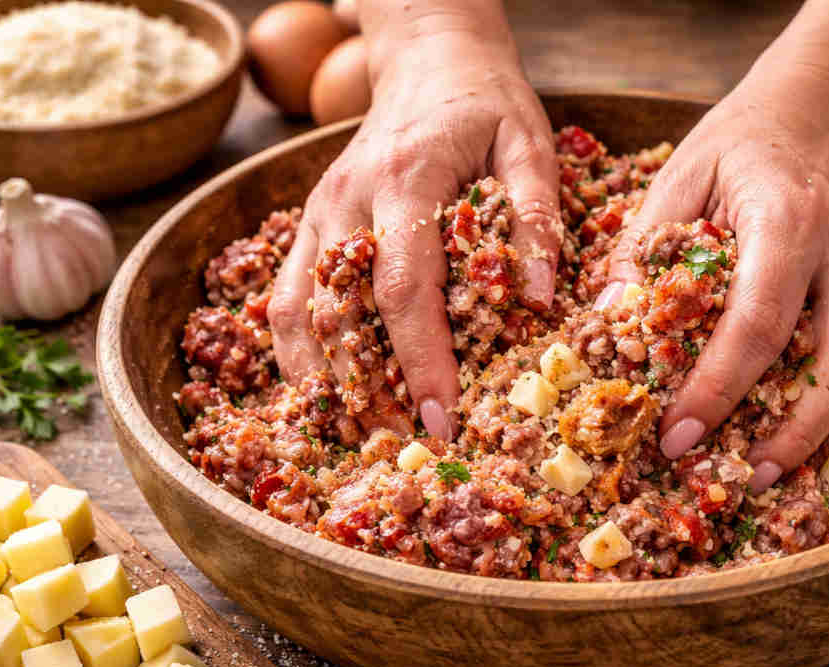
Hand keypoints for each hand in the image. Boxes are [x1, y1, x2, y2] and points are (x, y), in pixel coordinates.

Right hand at [268, 23, 559, 439]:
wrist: (428, 57)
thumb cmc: (486, 105)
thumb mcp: (530, 146)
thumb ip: (536, 218)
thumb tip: (540, 301)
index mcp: (406, 183)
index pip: (403, 289)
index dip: (420, 361)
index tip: (440, 419)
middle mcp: (348, 202)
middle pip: (338, 311)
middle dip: (364, 389)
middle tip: (398, 447)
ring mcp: (319, 212)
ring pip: (297, 310)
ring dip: (320, 380)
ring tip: (356, 435)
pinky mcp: (309, 223)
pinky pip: (288, 297)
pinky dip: (300, 351)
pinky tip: (327, 393)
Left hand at [607, 70, 828, 492]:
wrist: (820, 109)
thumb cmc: (741, 143)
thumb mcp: (679, 175)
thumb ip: (644, 246)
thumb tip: (607, 321)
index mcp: (787, 223)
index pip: (756, 324)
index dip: (717, 389)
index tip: (676, 436)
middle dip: (790, 434)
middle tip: (739, 477)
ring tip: (780, 474)